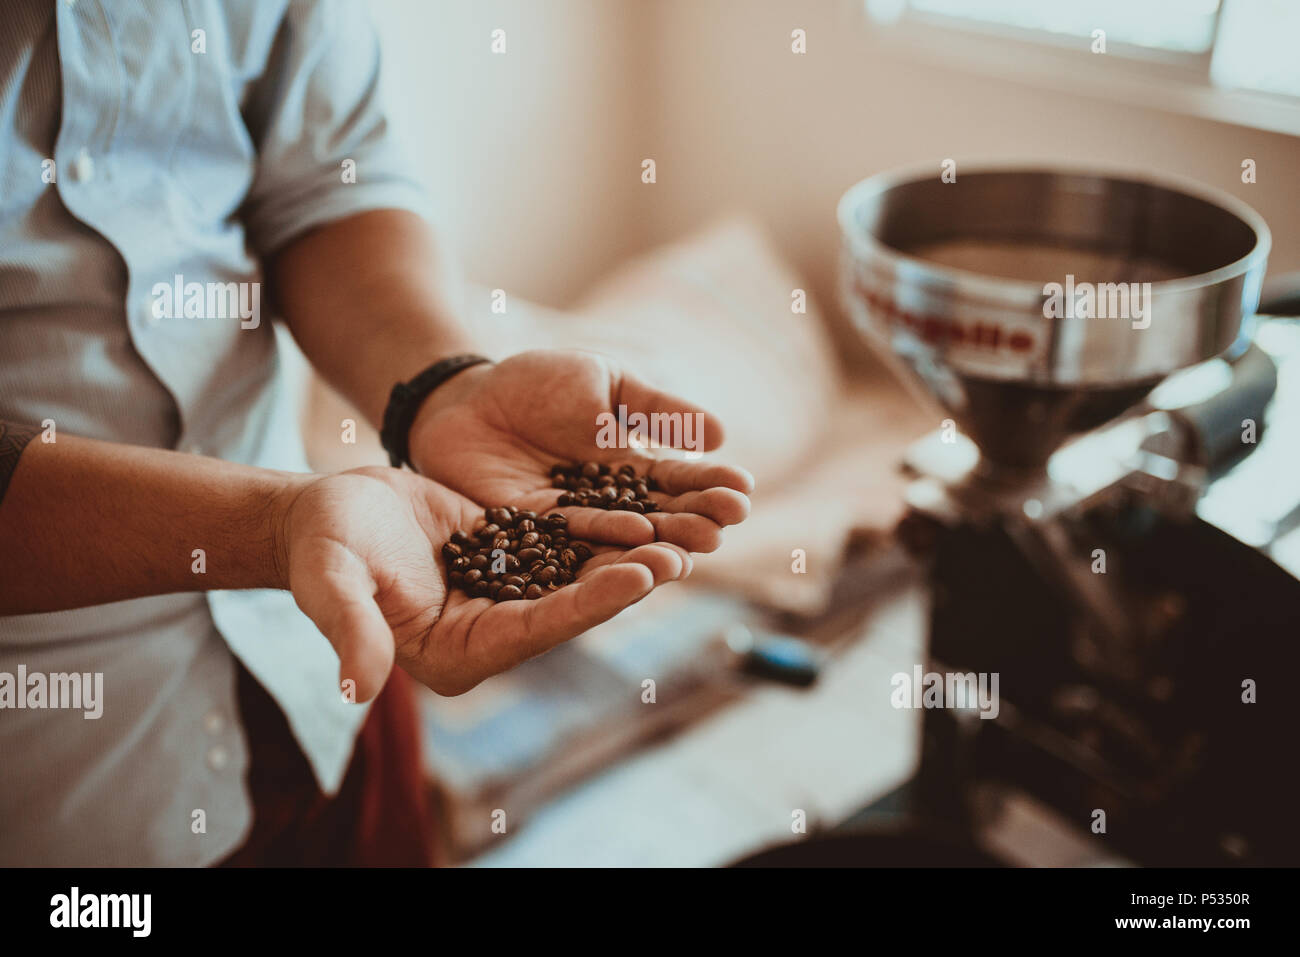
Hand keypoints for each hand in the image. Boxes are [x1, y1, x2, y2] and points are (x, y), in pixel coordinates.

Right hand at [275, 467, 691, 699]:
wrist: (323, 514)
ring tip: (680, 535)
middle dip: (623, 583)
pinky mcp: (508, 560)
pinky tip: (645, 511)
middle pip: (568, 608)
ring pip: (574, 578)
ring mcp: (502, 597)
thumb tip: (358, 688)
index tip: (637, 578)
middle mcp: (487, 632)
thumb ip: (351, 629)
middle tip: (680, 555)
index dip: (587, 605)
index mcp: (454, 653)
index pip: (534, 631)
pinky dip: (600, 532)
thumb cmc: (320, 548)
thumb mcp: (330, 583)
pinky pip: (562, 546)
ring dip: (624, 559)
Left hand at [407, 350, 752, 551]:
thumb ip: (654, 410)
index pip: (677, 479)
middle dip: (695, 518)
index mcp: (630, 466)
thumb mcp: (605, 383)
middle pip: (658, 515)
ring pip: (623, 536)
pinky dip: (608, 539)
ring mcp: (571, 520)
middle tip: (728, 524)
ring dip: (663, 540)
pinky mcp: (531, 532)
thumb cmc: (537, 384)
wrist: (464, 397)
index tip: (742, 491)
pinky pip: (573, 536)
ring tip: (698, 544)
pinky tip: (639, 539)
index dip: (709, 485)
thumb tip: (719, 434)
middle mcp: (607, 502)